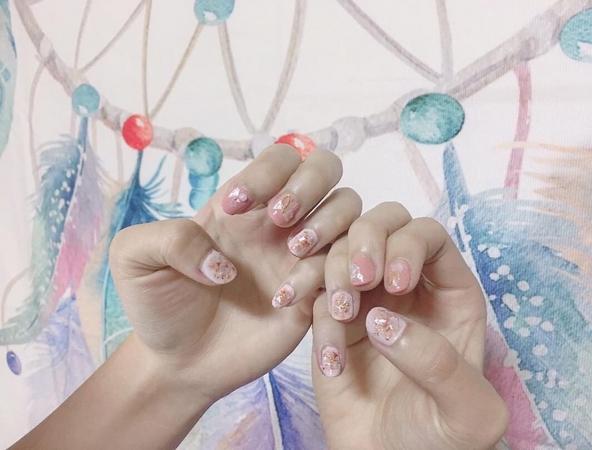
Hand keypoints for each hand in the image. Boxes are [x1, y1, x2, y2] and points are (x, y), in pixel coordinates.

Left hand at [109, 145, 360, 403]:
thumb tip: (224, 261)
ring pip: (349, 210)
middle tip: (277, 218)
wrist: (179, 362)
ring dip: (328, 223)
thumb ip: (169, 237)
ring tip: (294, 251)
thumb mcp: (135, 258)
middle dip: (309, 184)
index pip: (280, 158)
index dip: (267, 172)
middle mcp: (279, 223)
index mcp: (242, 205)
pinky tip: (285, 301)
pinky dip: (325, 276)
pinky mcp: (316, 295)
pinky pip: (344, 269)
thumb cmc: (158, 305)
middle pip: (326, 169)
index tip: (234, 207)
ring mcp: (302, 257)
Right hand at [311, 203, 507, 449]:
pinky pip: (313, 290)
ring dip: (335, 272)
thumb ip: (440, 364)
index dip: (410, 245)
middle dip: (367, 239)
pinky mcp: (330, 316)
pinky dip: (308, 303)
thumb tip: (383, 319)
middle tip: (360, 281)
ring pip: (343, 248)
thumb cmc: (437, 438)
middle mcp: (406, 284)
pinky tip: (327, 354)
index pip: (430, 237)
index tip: (394, 282)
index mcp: (450, 294)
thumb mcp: (468, 413)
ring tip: (339, 317)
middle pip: (385, 223)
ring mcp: (366, 296)